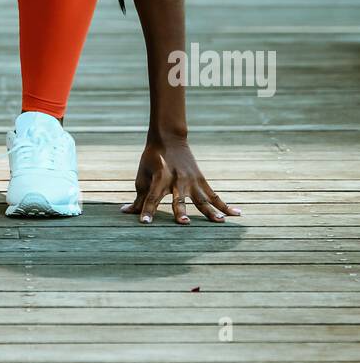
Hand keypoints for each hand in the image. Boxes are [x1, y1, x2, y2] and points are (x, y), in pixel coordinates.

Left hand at [120, 137, 242, 224]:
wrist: (168, 139)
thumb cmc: (151, 160)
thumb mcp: (142, 177)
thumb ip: (139, 198)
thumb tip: (125, 212)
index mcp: (159, 178)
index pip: (152, 197)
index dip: (147, 210)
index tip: (144, 223)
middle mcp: (176, 180)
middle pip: (179, 199)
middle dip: (181, 211)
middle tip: (183, 223)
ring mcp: (191, 181)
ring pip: (202, 199)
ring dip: (210, 211)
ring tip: (219, 222)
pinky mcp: (201, 180)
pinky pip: (215, 196)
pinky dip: (225, 205)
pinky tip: (237, 214)